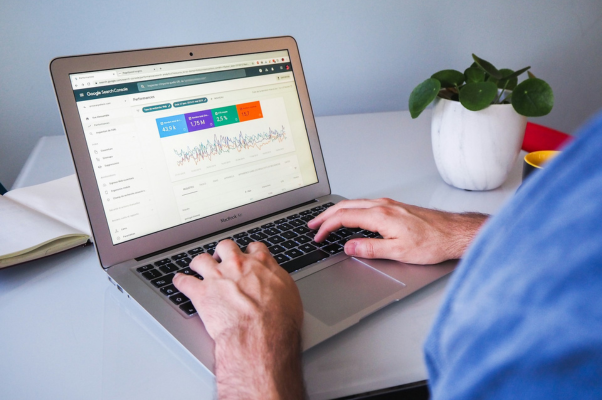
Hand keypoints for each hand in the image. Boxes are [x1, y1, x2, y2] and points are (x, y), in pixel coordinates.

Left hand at [173, 240, 303, 399]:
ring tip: (197, 266)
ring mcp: (218, 277)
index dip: (250, 251)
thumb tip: (277, 280)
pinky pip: (184, 282)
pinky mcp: (201, 293)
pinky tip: (179, 281)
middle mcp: (237, 265)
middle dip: (223, 251)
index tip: (248, 254)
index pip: (255, 248)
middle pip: (226, 246)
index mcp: (261, 264)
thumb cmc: (279, 320)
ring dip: (199, 263)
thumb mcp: (289, 294)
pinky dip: (180, 281)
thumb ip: (279, 281)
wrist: (260, 335)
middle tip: (222, 258)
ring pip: (201, 259)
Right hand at [308, 198, 487, 264]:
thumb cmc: (433, 242)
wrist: (455, 233)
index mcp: (381, 215)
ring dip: (338, 211)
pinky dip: (351, 210)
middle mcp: (383, 205)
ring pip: (355, 203)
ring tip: (326, 220)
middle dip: (326, 215)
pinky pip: (366, 204)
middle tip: (313, 225)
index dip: (327, 227)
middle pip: (346, 206)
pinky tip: (352, 216)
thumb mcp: (398, 252)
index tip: (318, 236)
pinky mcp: (396, 207)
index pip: (344, 218)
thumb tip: (349, 247)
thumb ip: (370, 249)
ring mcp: (390, 204)